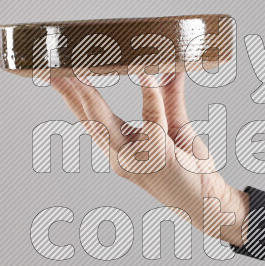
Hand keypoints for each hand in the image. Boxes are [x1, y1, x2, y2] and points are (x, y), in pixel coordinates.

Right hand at [50, 70, 248, 246]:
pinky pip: (152, 120)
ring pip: (104, 123)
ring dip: (89, 96)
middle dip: (68, 92)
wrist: (209, 201)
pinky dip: (149, 96)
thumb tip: (169, 64)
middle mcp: (120, 155)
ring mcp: (136, 160)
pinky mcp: (157, 158)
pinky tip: (145, 76)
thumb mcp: (173, 125)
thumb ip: (166, 96)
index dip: (70, 95)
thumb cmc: (189, 167)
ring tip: (80, 71)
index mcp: (119, 146)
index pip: (88, 117)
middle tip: (55, 68)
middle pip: (88, 119)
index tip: (55, 73)